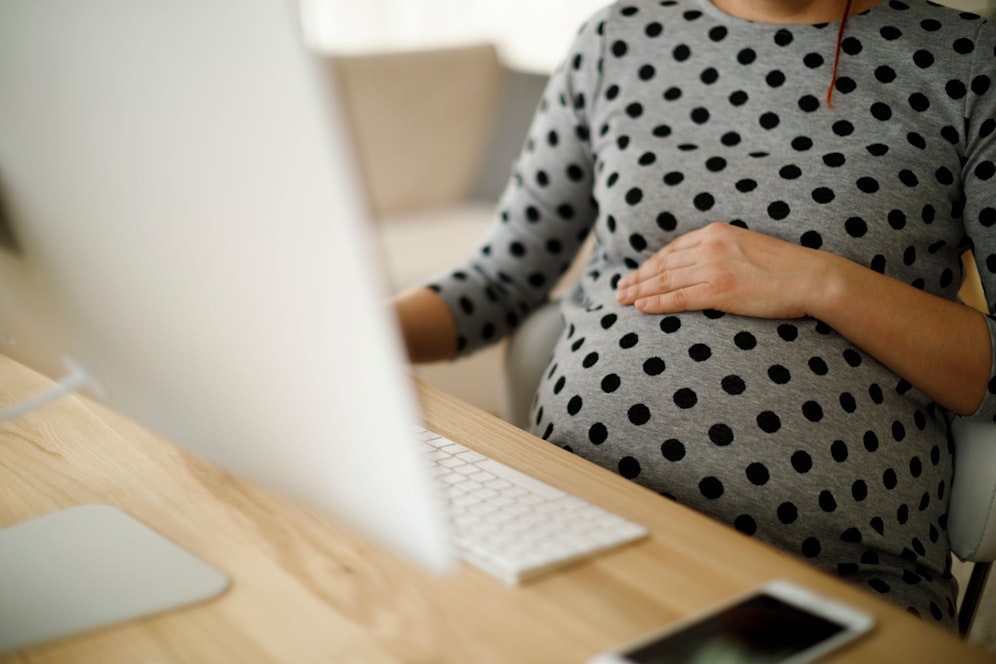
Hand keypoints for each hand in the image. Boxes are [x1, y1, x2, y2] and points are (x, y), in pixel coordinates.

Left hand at [615, 223, 830, 318]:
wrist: (811, 277)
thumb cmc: (786, 267)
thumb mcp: (748, 246)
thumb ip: (723, 251)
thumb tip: (704, 264)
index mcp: (716, 232)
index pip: (673, 248)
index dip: (651, 262)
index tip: (638, 272)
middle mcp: (710, 246)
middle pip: (663, 264)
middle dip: (638, 276)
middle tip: (619, 287)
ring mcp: (713, 268)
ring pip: (665, 281)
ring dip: (640, 290)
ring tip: (622, 299)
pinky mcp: (719, 291)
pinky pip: (678, 298)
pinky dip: (656, 303)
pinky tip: (641, 307)